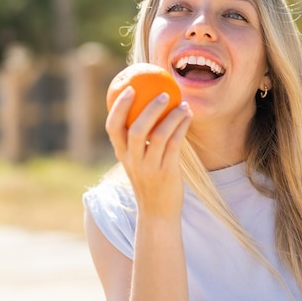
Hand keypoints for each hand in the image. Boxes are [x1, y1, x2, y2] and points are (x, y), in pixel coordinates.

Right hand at [105, 86, 191, 218]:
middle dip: (150, 108)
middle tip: (164, 93)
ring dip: (172, 116)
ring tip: (183, 104)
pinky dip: (182, 127)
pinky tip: (188, 116)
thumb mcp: (137, 161)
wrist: (157, 213)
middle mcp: (133, 160)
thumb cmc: (149, 180)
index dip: (119, 107)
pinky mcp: (167, 172)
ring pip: (159, 136)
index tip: (129, 88)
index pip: (113, 127)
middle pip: (136, 129)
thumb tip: (146, 107)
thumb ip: (137, 140)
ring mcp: (149, 167)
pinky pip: (175, 144)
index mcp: (122, 154)